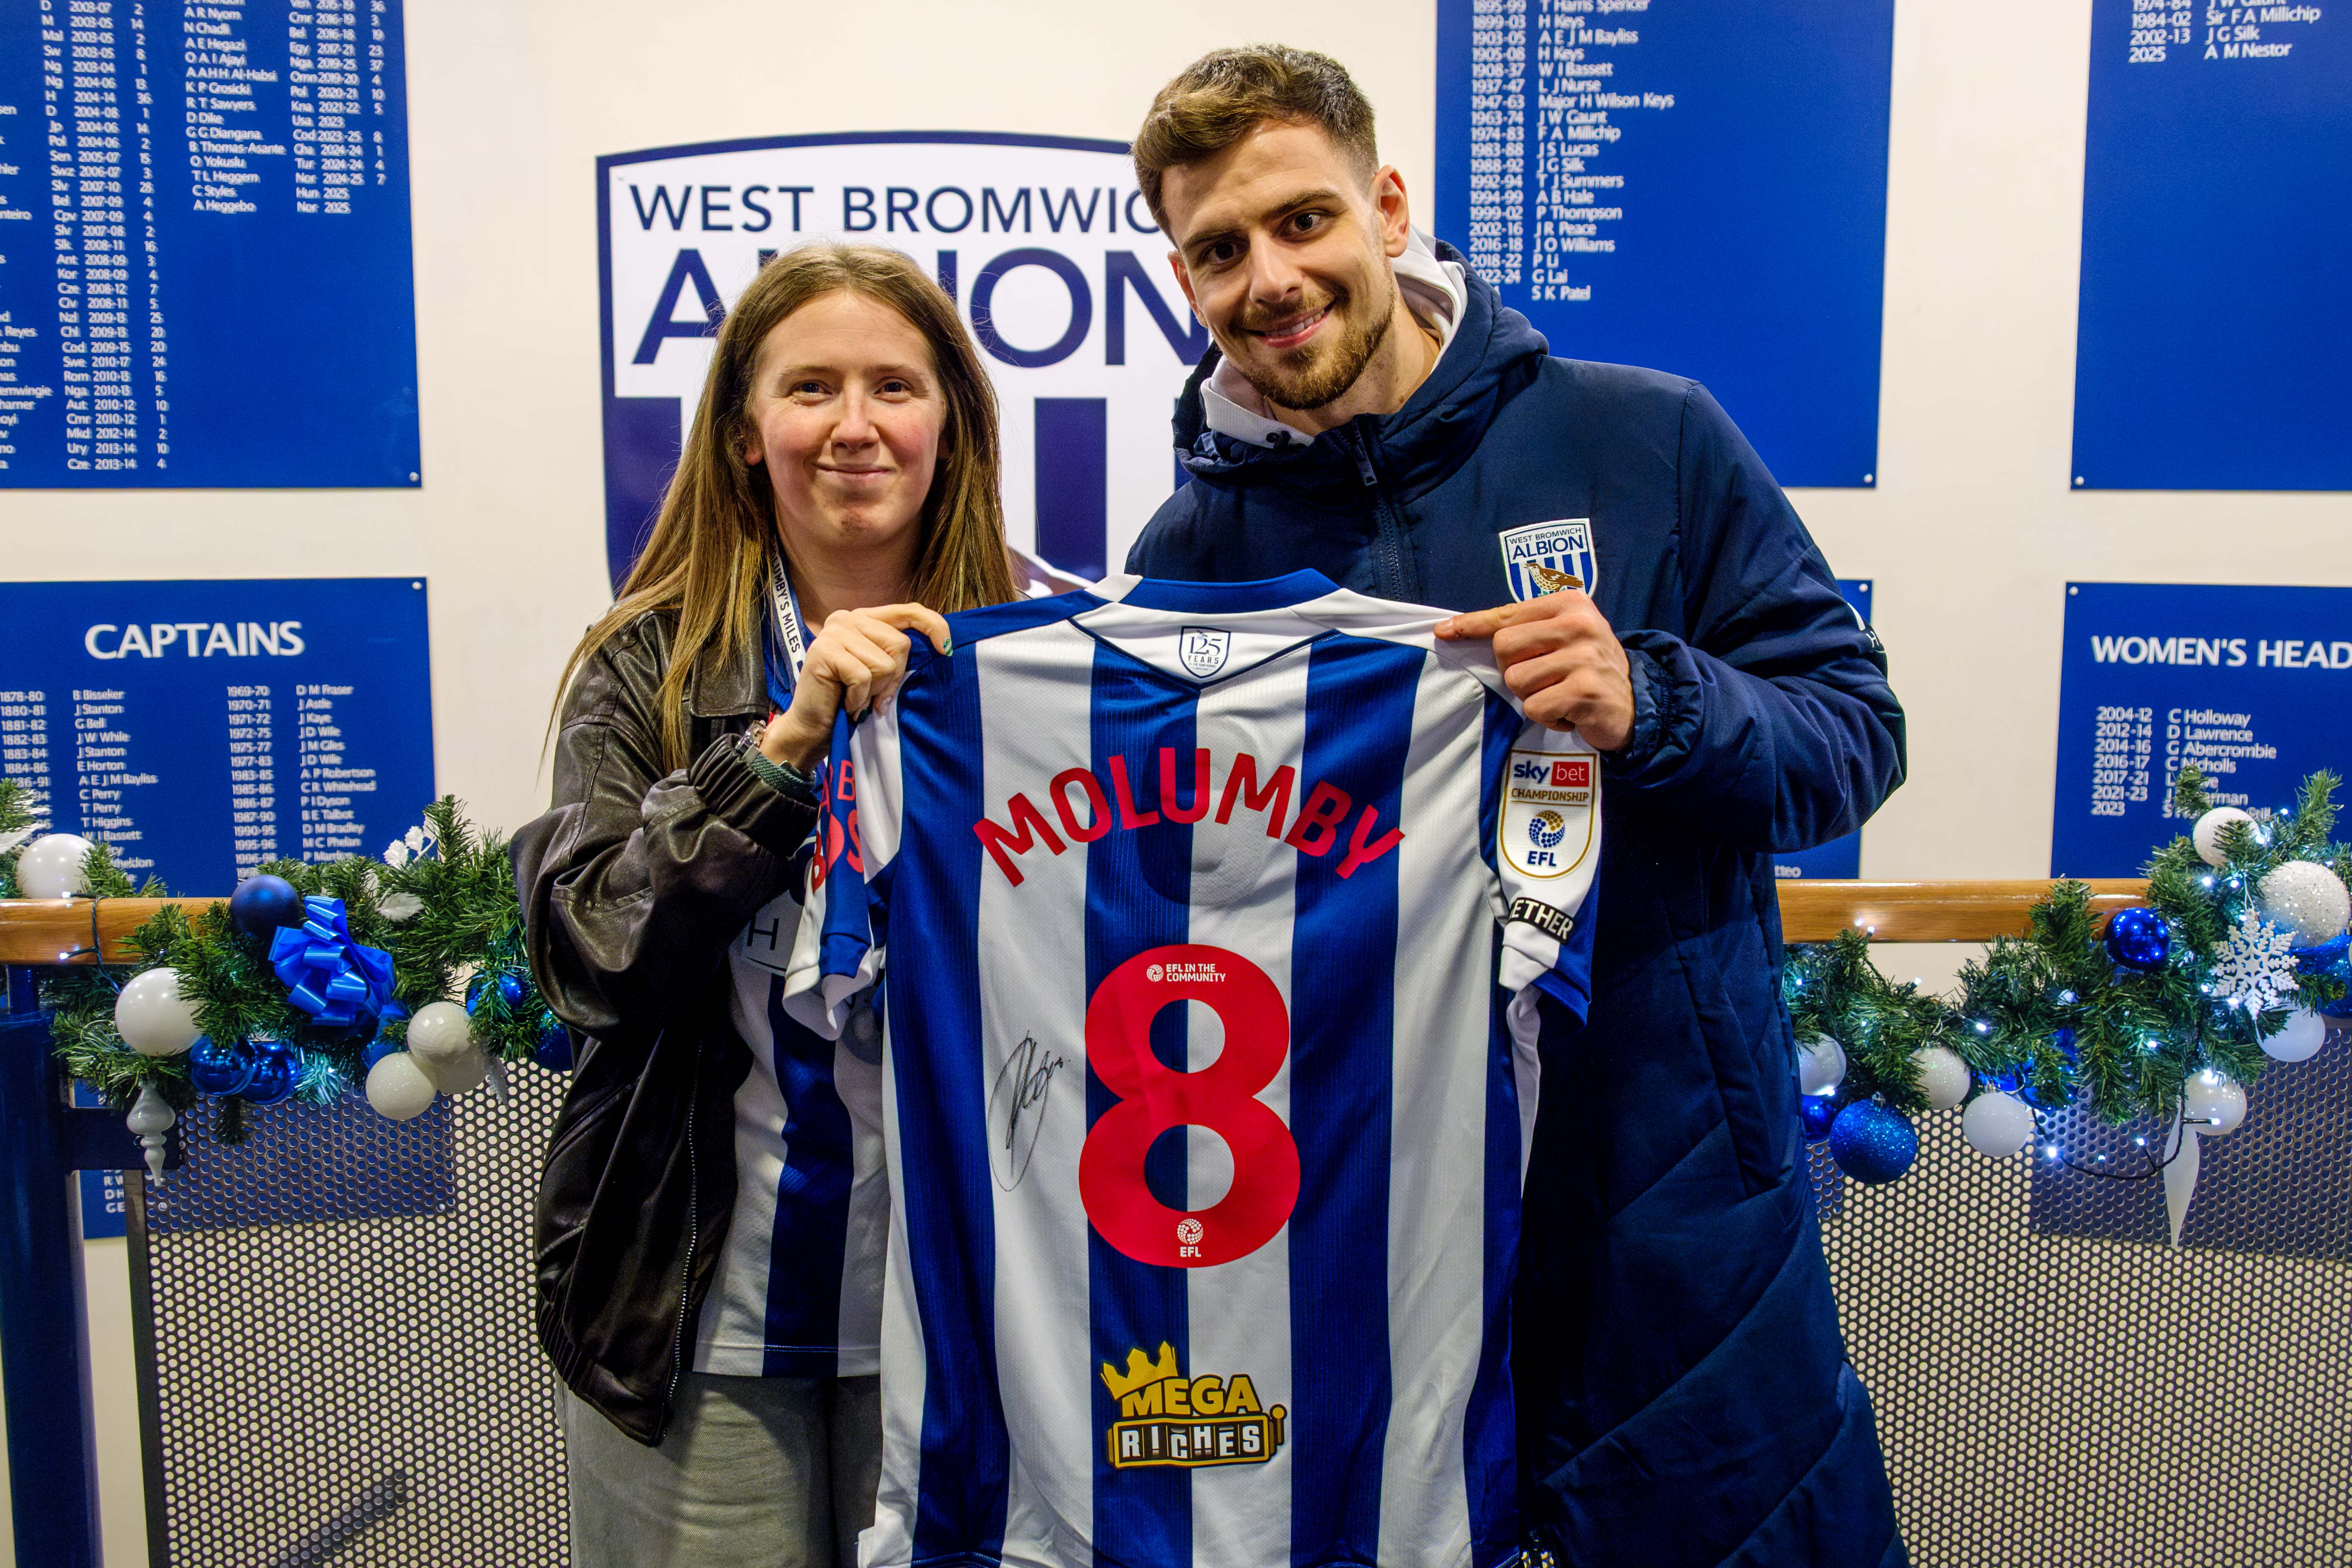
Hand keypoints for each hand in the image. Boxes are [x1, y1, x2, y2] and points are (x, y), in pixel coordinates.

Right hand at [759, 603, 950, 769]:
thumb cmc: (850, 700)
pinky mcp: (825, 651)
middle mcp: (848, 617)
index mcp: (865, 618)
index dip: (933, 626)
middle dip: (893, 678)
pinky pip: (863, 677)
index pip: (909, 610)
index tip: (946, 650)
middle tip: (872, 695)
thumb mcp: (881, 672)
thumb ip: (898, 655)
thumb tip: (941, 647)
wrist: (813, 726)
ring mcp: (834, 631)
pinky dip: (859, 697)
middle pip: (900, 644)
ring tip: (856, 697)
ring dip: (874, 690)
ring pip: (884, 663)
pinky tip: (846, 702)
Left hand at [1435, 591, 1634, 750]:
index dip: (1473, 625)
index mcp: (1570, 603)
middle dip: (1514, 669)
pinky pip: (1535, 707)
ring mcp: (1583, 656)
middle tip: (1544, 677)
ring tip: (1560, 694)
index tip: (1444, 631)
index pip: (1507, 615)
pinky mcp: (1585, 690)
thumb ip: (1521, 629)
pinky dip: (1547, 718)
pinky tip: (1569, 711)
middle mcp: (1578, 624)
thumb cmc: (1586, 667)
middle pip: (1504, 647)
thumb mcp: (1561, 636)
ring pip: (1516, 680)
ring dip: (1533, 697)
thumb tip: (1453, 628)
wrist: (1634, 703)